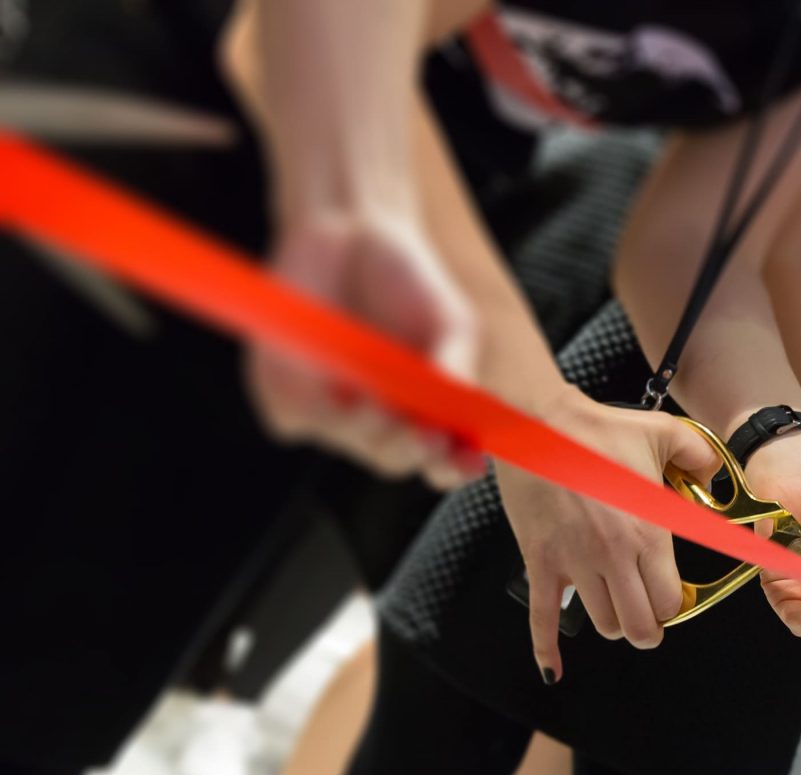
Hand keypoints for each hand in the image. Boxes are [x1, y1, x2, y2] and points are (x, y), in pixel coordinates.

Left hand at [252, 209, 483, 487]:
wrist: (345, 229)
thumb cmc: (408, 279)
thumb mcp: (451, 321)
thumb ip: (457, 369)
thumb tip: (456, 413)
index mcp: (428, 412)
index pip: (444, 460)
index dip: (454, 467)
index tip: (465, 459)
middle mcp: (381, 420)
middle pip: (393, 459)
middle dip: (408, 449)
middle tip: (423, 433)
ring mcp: (331, 413)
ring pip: (347, 439)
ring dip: (363, 425)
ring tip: (371, 397)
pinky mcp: (284, 397)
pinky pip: (291, 420)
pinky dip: (306, 402)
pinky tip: (319, 368)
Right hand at [499, 390, 721, 680]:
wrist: (537, 424)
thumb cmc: (599, 429)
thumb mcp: (664, 433)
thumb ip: (701, 457)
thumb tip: (717, 475)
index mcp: (647, 533)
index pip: (670, 601)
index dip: (674, 605)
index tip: (671, 595)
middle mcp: (613, 557)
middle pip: (640, 625)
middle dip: (649, 626)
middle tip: (649, 614)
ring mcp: (574, 564)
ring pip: (603, 624)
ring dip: (613, 621)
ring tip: (616, 605)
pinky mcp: (539, 563)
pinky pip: (542, 618)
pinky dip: (547, 649)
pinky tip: (554, 670)